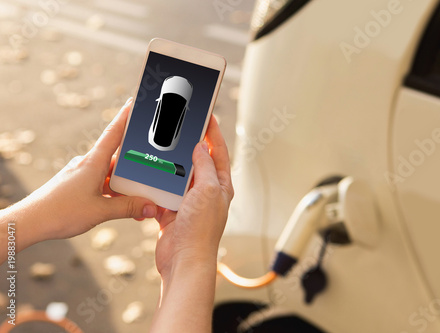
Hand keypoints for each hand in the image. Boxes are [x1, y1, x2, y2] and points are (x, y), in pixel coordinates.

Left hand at [0, 98, 157, 251]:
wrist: (31, 222)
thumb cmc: (60, 212)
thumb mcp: (101, 211)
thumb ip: (129, 208)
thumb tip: (150, 207)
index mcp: (94, 162)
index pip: (114, 133)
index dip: (125, 117)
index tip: (133, 103)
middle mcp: (88, 164)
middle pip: (118, 159)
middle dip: (135, 170)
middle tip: (150, 181)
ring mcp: (81, 174)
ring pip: (110, 174)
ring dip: (124, 187)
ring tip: (136, 203)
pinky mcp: (77, 185)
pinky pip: (101, 184)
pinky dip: (113, 193)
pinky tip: (119, 207)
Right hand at [149, 116, 232, 332]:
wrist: (184, 260)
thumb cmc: (201, 229)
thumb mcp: (208, 190)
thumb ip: (205, 167)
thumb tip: (201, 148)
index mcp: (221, 186)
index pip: (219, 153)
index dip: (214, 134)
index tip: (207, 117)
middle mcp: (206, 193)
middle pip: (198, 162)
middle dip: (189, 146)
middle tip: (179, 128)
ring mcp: (188, 203)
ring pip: (178, 176)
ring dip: (170, 164)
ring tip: (161, 148)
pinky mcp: (172, 212)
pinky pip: (163, 192)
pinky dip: (156, 184)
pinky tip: (148, 175)